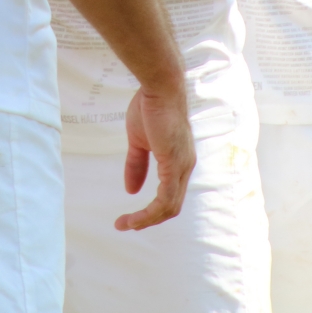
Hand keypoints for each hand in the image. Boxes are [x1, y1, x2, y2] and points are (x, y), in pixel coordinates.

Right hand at [117, 85, 194, 230]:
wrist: (159, 88)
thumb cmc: (150, 108)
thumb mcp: (138, 141)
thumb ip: (136, 165)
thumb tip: (130, 189)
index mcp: (179, 162)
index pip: (169, 195)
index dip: (151, 209)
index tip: (130, 216)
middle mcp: (185, 168)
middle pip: (171, 207)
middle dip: (148, 220)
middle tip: (126, 225)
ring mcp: (182, 167)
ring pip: (169, 207)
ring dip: (147, 220)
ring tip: (127, 224)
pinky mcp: (175, 164)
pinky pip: (165, 198)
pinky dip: (151, 212)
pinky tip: (136, 215)